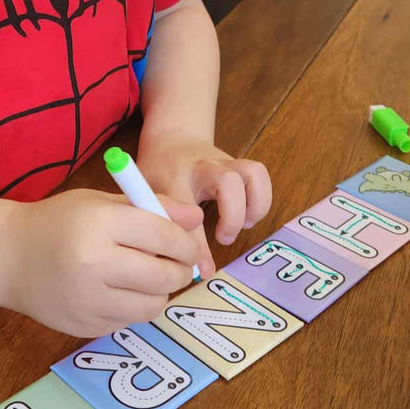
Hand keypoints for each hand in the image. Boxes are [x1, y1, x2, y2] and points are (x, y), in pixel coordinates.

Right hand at [0, 188, 203, 337]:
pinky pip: (129, 321)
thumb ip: (152, 207)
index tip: (188, 244)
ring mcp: (88, 301)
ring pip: (152, 306)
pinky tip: (119, 290)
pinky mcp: (84, 327)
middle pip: (163, 276)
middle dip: (181, 270)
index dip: (185, 243)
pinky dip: (134, 307)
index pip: (163, 237)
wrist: (8, 256)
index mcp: (100, 224)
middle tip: (178, 264)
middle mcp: (94, 264)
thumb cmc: (59, 221)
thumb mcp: (102, 202)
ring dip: (161, 292)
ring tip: (148, 277)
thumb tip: (197, 219)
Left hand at [138, 142, 271, 277]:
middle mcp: (204, 166)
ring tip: (244, 224)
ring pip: (253, 172)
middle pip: (228, 182)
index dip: (196, 243)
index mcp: (175, 176)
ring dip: (256, 204)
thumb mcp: (148, 195)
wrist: (173, 137)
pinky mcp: (240, 163)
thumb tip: (187, 271)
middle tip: (223, 238)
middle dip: (232, 216)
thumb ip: (164, 229)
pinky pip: (260, 176)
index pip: (185, 208)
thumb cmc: (159, 171)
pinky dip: (262, 199)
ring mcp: (225, 161)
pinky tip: (247, 215)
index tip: (202, 268)